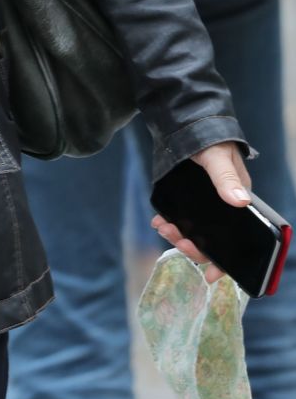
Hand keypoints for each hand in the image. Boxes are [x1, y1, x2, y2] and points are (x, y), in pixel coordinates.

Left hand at [151, 141, 251, 284]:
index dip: (225, 261)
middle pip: (212, 240)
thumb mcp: (218, 158)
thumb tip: (240, 202)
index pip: (236, 240)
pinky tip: (158, 220)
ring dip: (179, 235)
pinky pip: (180, 218)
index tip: (211, 275)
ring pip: (194, 231)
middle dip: (194, 246)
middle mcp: (223, 208)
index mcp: (238, 201)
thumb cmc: (210, 139)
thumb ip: (226, 178)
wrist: (185, 123)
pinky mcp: (187, 198)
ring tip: (164, 228)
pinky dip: (170, 222)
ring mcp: (204, 205)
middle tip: (177, 242)